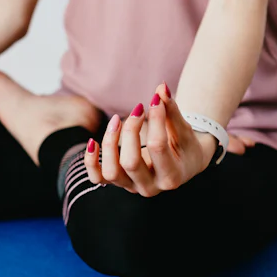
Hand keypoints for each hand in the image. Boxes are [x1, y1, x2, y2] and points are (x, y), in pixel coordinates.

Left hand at [84, 83, 220, 196]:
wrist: (184, 164)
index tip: (155, 99)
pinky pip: (97, 178)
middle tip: (137, 109)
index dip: (155, 119)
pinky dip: (90, 162)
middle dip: (130, 131)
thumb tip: (161, 88)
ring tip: (116, 120)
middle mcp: (150, 187)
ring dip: (109, 143)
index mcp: (171, 177)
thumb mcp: (183, 129)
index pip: (157, 147)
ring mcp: (132, 187)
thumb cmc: (186, 144)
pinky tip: (92, 141)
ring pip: (111, 172)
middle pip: (130, 162)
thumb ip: (172, 111)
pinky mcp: (119, 182)